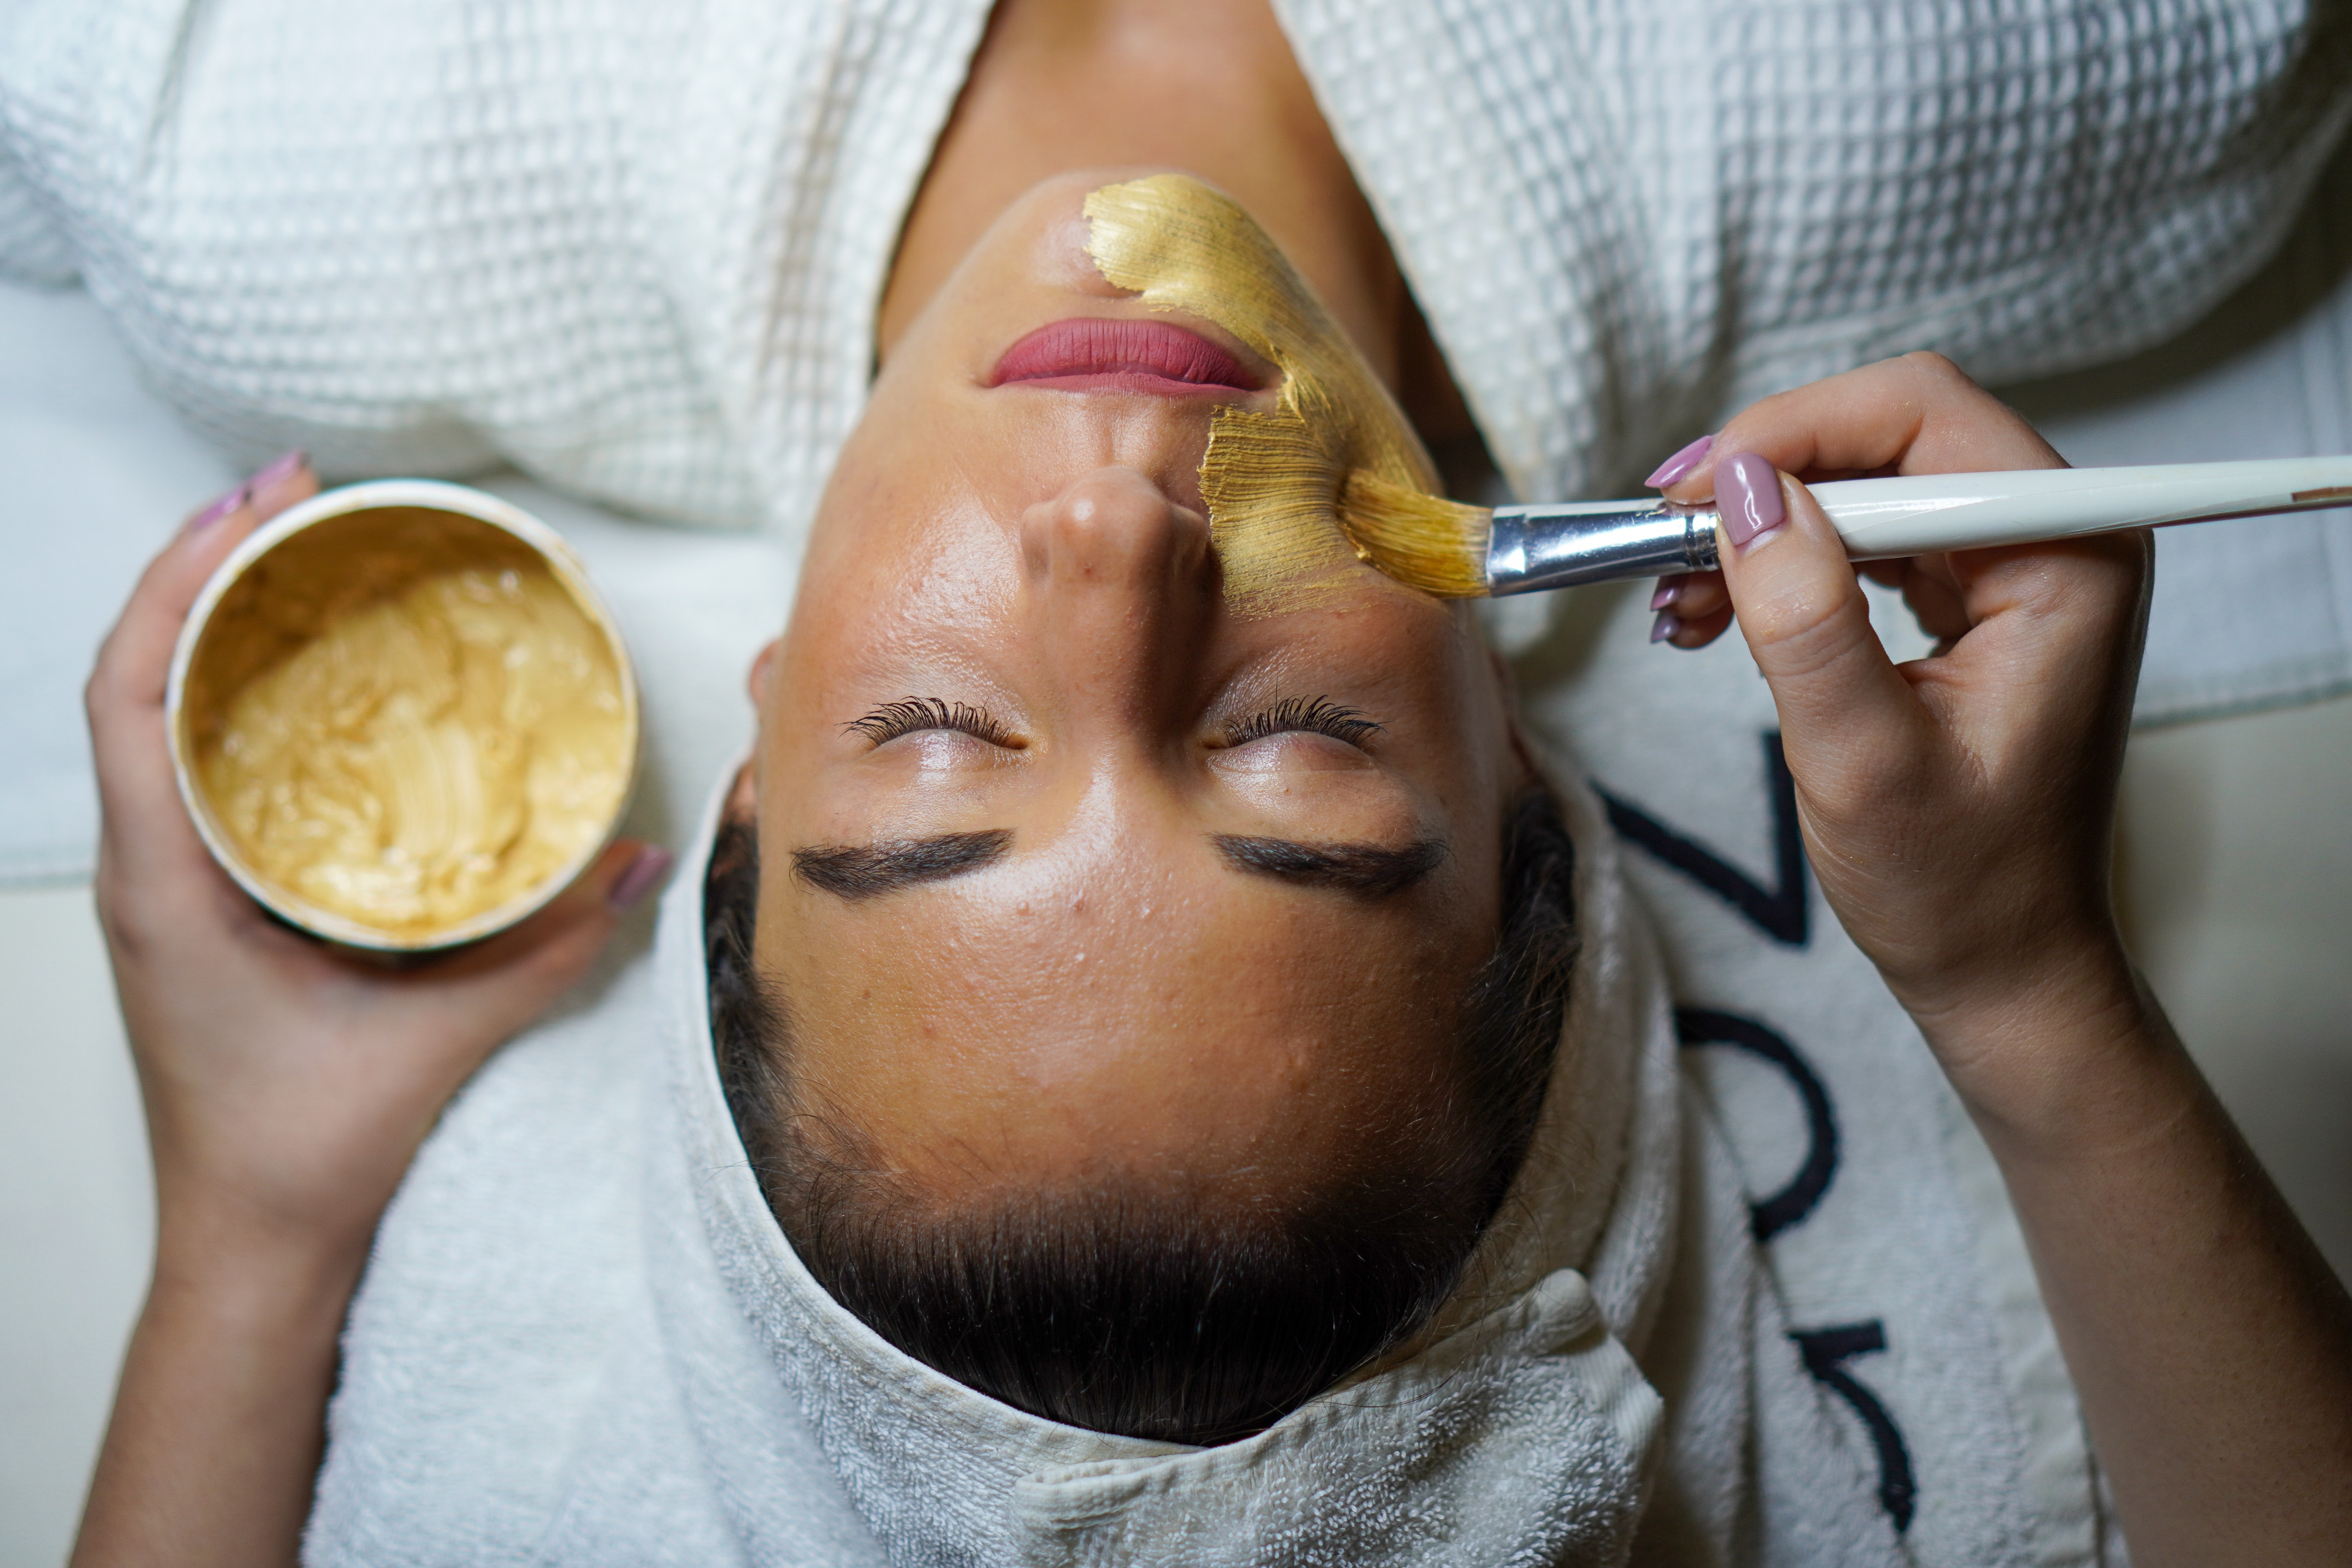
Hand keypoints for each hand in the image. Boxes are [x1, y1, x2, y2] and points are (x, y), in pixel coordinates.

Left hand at [74, 457, 667, 1567]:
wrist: (250, 1243)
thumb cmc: (302, 1153)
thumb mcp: (438, 1040)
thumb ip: (546, 948)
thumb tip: (641, 860)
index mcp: (166, 883)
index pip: (129, 693)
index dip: (180, 580)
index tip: (255, 504)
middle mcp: (145, 869)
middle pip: (134, 677)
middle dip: (202, 568)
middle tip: (295, 495)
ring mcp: (162, 885)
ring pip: (154, 717)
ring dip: (212, 625)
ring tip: (294, 555)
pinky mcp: (194, 903)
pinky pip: (193, 767)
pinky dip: (231, 696)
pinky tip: (300, 676)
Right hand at [1642, 354, 2148, 1121]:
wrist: (1999, 967)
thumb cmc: (1957, 887)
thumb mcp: (1861, 759)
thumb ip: (1804, 614)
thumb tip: (1733, 486)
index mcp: (2067, 559)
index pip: (1924, 415)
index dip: (1794, 433)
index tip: (1689, 494)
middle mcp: (2055, 538)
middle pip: (1889, 433)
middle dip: (1764, 475)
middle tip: (1661, 535)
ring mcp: (2012, 564)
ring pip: (1865, 479)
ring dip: (1760, 521)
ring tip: (1676, 593)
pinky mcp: (1971, 597)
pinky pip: (1864, 535)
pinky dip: (1782, 560)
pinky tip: (1713, 607)